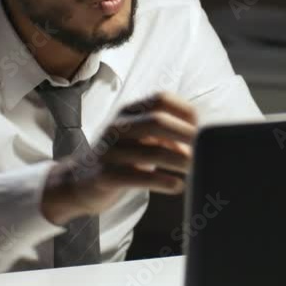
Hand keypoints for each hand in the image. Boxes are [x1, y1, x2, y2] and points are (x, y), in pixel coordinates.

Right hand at [40, 92, 196, 224]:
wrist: (78, 181)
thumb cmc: (121, 158)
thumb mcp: (141, 140)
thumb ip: (168, 137)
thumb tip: (202, 142)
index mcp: (129, 112)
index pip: (161, 99)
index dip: (186, 111)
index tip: (203, 129)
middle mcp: (118, 126)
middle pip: (157, 121)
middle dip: (186, 135)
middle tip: (207, 150)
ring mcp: (110, 151)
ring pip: (151, 151)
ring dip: (180, 161)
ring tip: (197, 170)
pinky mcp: (106, 176)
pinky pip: (138, 177)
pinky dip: (163, 181)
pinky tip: (177, 186)